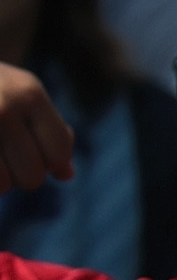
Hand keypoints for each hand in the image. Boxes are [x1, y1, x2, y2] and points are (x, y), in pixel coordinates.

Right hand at [0, 64, 71, 189]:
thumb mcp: (20, 93)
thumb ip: (47, 129)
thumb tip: (66, 174)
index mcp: (28, 93)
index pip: (58, 152)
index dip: (48, 162)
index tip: (29, 150)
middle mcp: (3, 106)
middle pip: (32, 176)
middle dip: (19, 174)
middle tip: (1, 154)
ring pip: (3, 186)